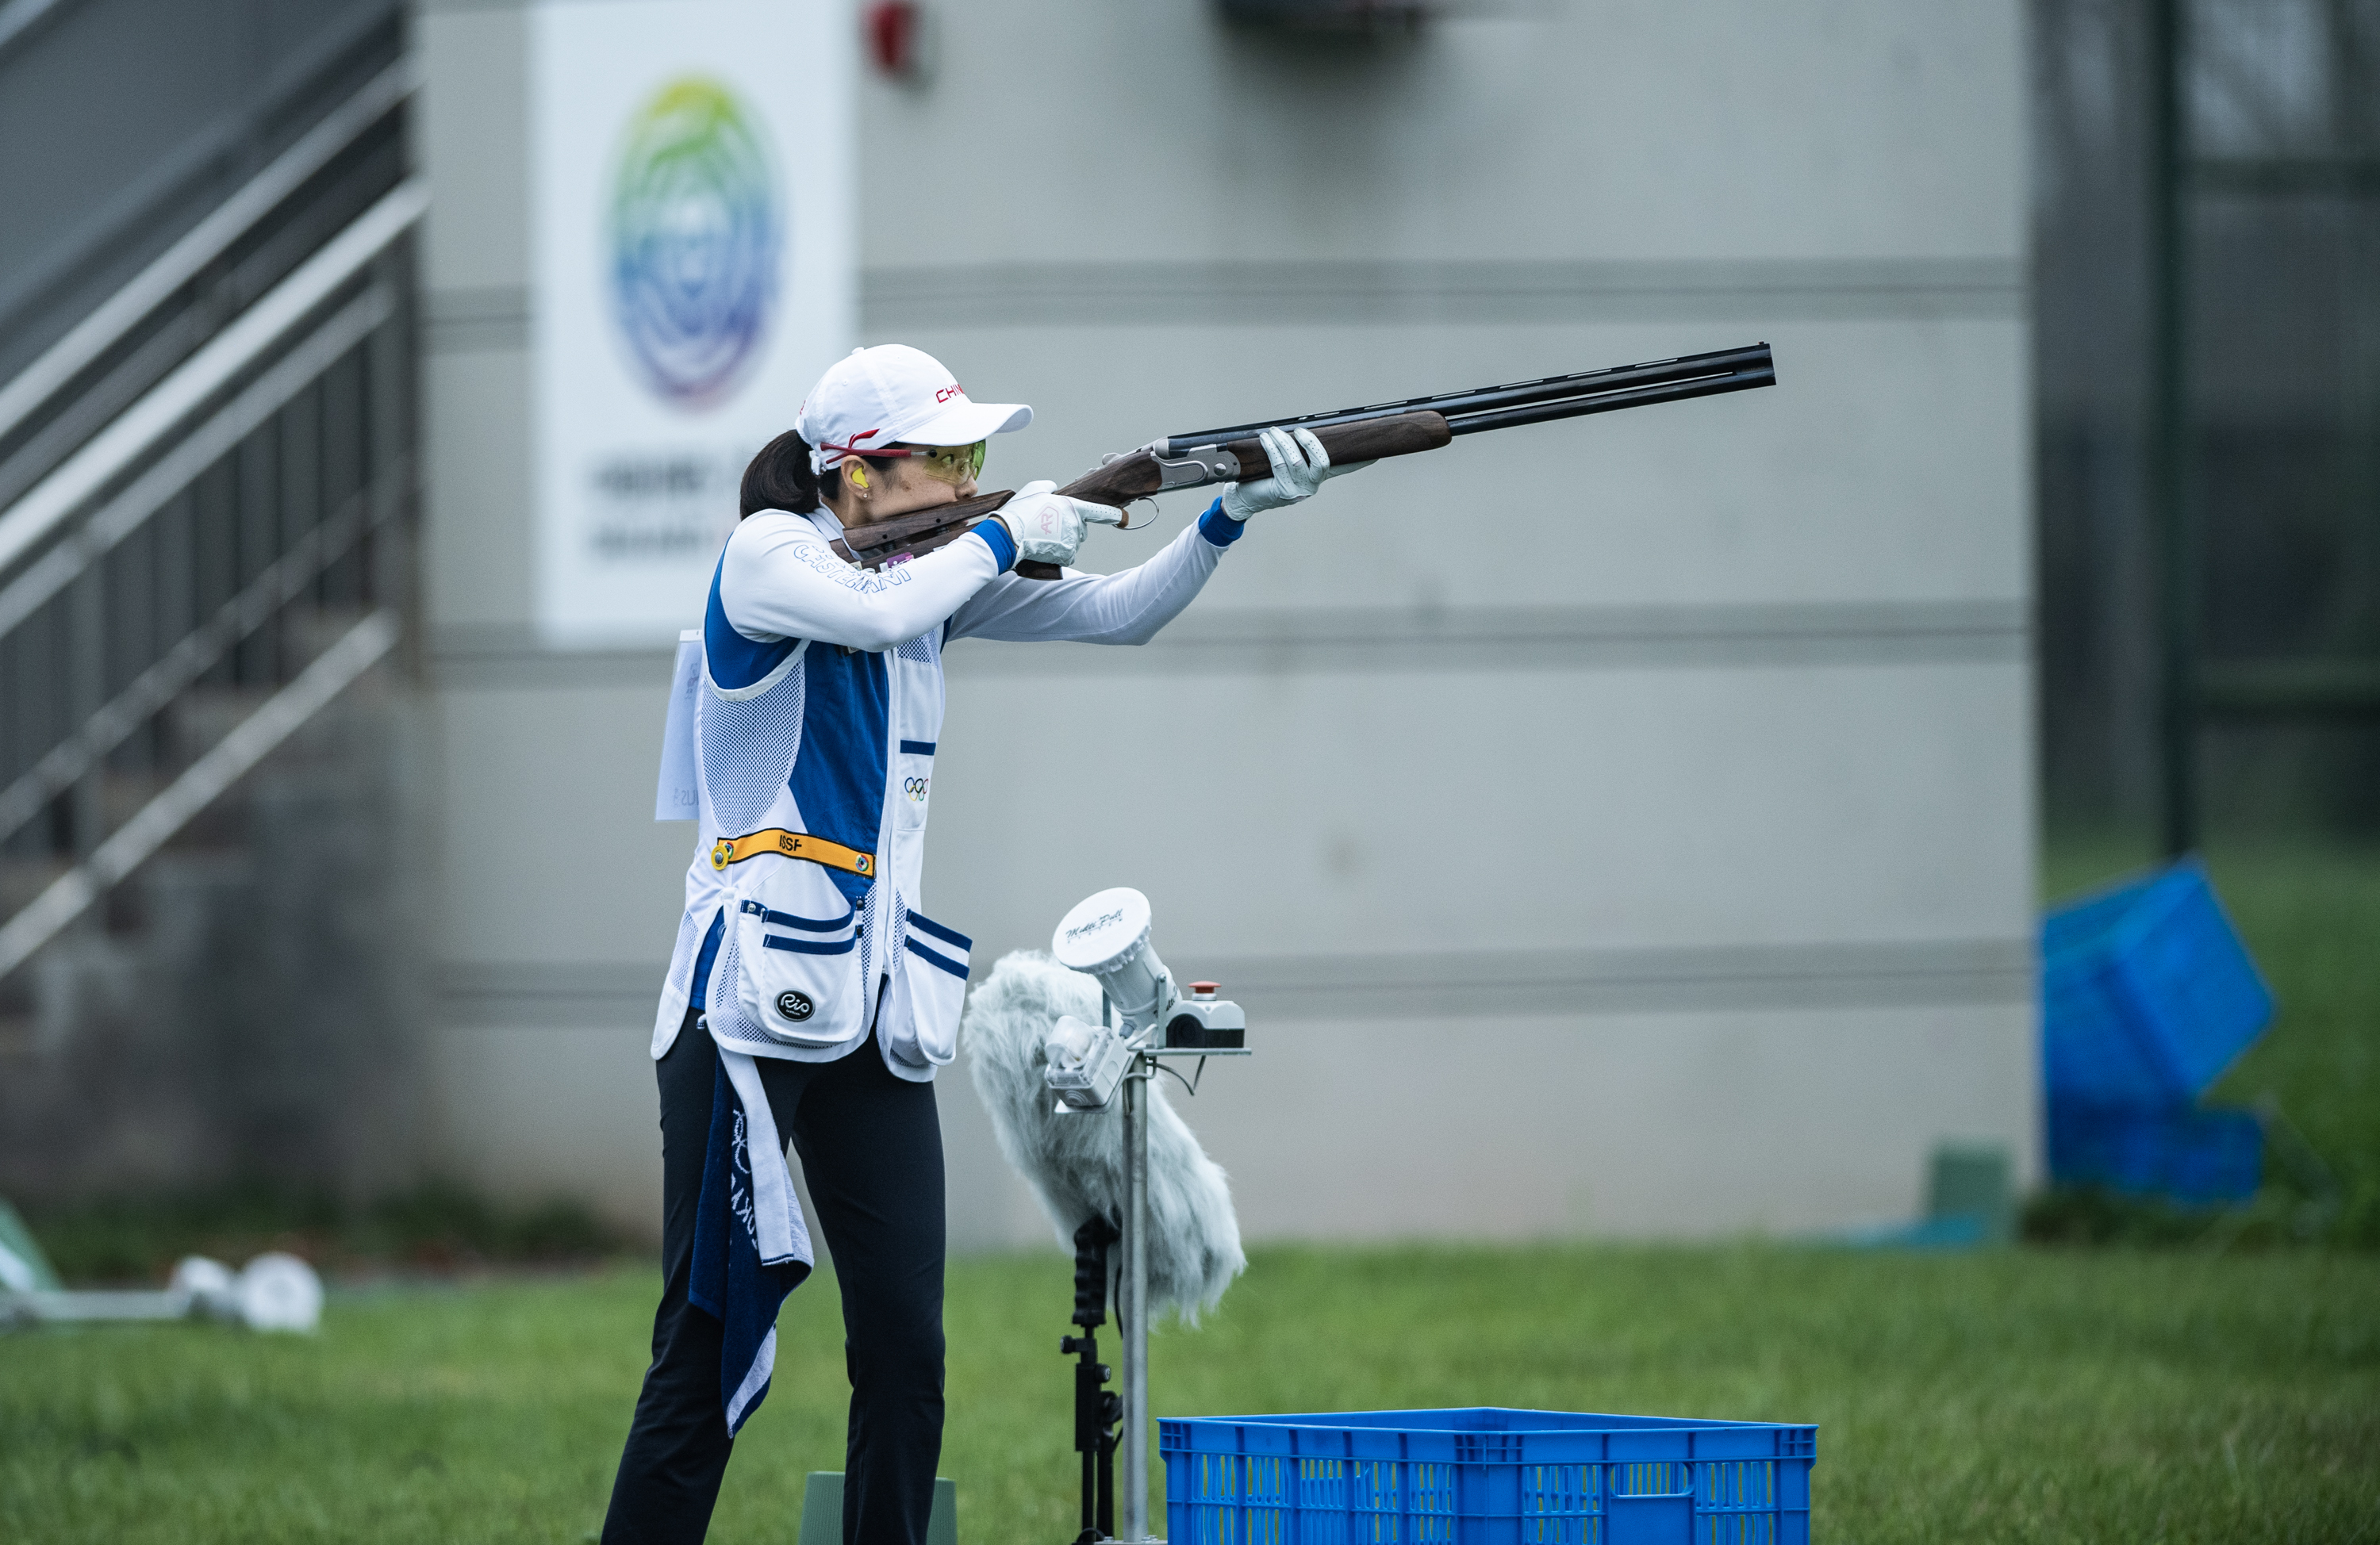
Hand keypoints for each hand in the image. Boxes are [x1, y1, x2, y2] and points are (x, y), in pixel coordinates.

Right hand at [994, 480, 1123, 567]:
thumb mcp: (1034, 488)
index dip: (1113, 514)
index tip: (1124, 518)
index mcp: (1072, 506)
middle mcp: (1076, 524)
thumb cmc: (1020, 511)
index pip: (1099, 511)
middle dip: (1069, 528)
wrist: (1008, 535)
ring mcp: (1072, 541)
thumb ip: (1050, 487)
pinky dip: (1058, 554)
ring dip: (1062, 541)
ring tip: (1042, 536)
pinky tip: (1044, 547)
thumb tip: (1055, 490)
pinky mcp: (1066, 555)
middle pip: (1081, 529)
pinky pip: (1067, 556)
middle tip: (1048, 526)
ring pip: (1073, 543)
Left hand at [1221, 426, 1370, 520]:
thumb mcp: (1285, 461)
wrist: (1246, 498)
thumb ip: (1296, 448)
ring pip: (1297, 461)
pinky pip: (1280, 464)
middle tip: (1300, 431)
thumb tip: (1299, 428)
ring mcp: (1299, 490)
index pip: (1344, 467)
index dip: (1360, 461)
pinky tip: (1266, 439)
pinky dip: (1272, 448)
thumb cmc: (1265, 476)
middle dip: (1311, 443)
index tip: (1376, 454)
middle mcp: (1312, 485)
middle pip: (1323, 462)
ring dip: (1283, 442)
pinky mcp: (1283, 491)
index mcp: (1318, 477)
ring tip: (1273, 431)